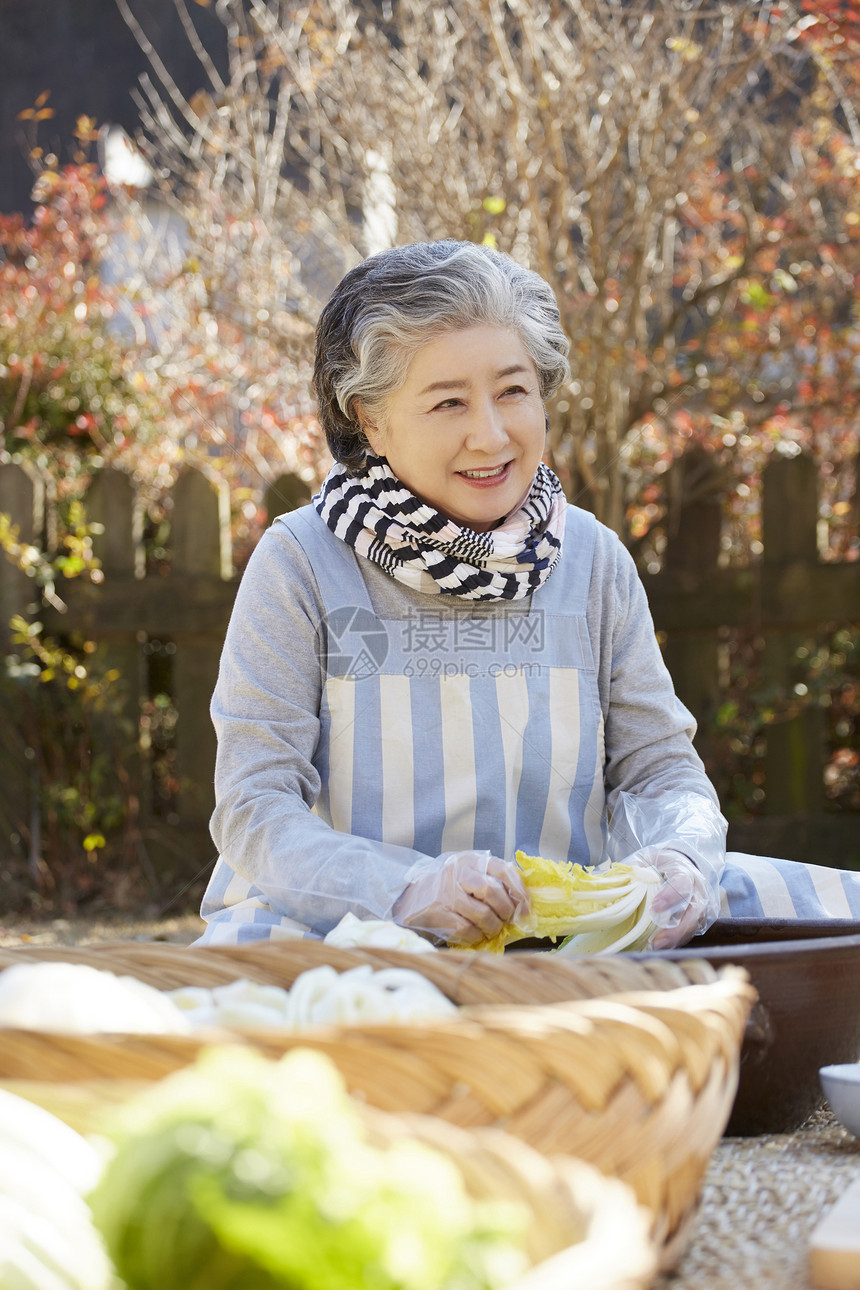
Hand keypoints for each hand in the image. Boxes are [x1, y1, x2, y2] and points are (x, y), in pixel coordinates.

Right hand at [393, 851, 529, 945]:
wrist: (413, 899)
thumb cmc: (450, 889)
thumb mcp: (471, 876)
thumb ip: (494, 882)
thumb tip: (525, 904)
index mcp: (471, 861)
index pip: (503, 869)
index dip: (519, 891)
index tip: (526, 909)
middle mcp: (458, 873)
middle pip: (493, 891)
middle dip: (506, 911)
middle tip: (506, 920)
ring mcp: (446, 893)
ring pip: (483, 914)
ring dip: (492, 927)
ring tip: (491, 929)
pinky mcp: (437, 913)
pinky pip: (467, 930)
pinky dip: (476, 936)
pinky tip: (475, 934)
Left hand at [644, 849, 710, 949]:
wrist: (681, 863)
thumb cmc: (661, 863)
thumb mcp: (647, 858)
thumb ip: (635, 868)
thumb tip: (614, 880)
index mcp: (684, 870)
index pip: (682, 883)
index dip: (670, 896)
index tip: (654, 907)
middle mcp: (697, 888)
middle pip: (694, 910)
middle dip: (677, 927)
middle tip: (657, 939)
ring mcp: (700, 904)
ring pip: (694, 924)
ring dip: (676, 938)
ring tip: (657, 946)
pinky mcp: (698, 917)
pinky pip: (691, 932)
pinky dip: (677, 941)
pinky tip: (662, 946)